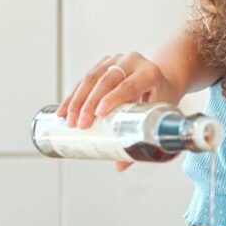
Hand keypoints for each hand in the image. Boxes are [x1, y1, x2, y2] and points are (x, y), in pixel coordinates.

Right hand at [58, 52, 178, 169]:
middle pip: (106, 81)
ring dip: (77, 100)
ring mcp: (116, 60)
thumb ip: (142, 138)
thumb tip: (120, 166)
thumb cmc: (162, 98)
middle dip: (89, 104)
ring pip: (91, 78)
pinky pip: (84, 79)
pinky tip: (63, 111)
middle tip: (80, 125)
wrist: (163, 78)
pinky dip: (73, 96)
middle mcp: (132, 61)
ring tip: (67, 121)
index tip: (99, 114)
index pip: (129, 85)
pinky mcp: (104, 63)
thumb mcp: (157, 114)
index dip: (113, 98)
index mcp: (150, 73)